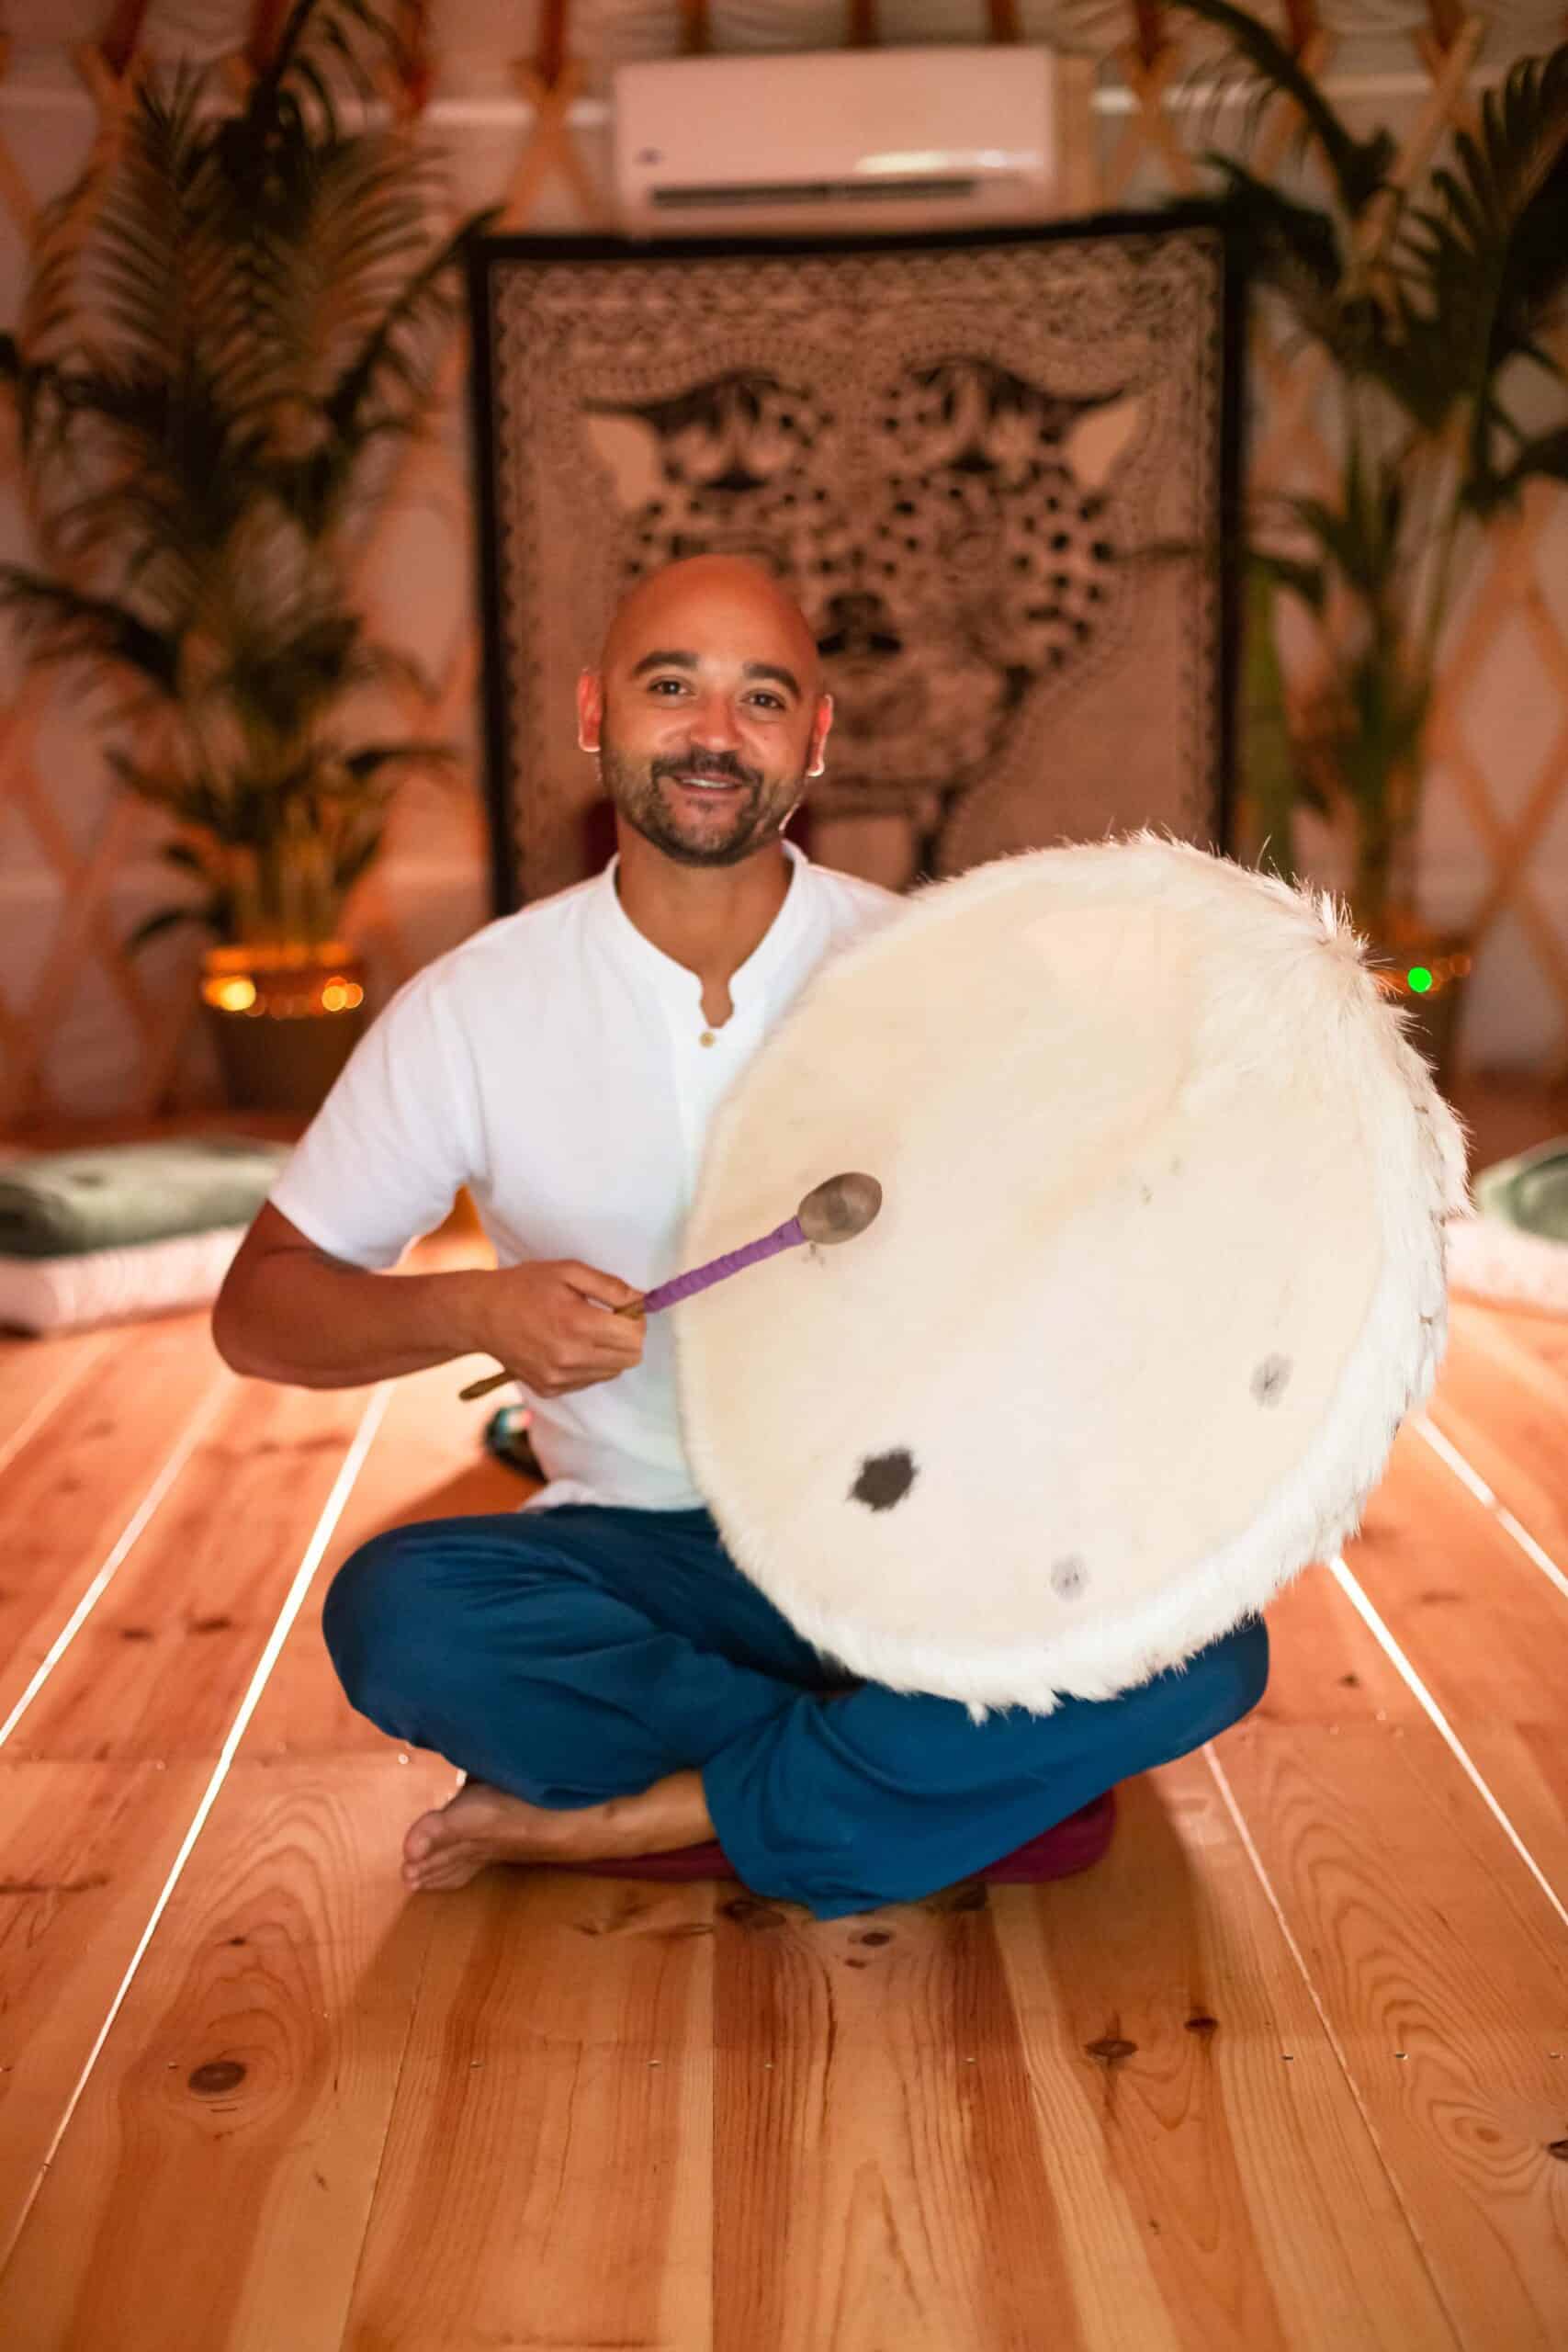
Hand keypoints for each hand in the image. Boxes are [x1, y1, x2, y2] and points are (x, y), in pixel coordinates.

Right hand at [467, 1260, 644, 1397]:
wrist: (480, 1314)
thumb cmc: (524, 1286)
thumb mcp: (569, 1271)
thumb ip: (610, 1287)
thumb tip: (642, 1301)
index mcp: (577, 1324)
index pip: (635, 1335)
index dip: (636, 1319)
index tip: (623, 1308)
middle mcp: (570, 1357)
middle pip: (630, 1358)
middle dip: (627, 1337)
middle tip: (608, 1319)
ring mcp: (559, 1378)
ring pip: (612, 1372)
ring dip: (609, 1352)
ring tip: (584, 1331)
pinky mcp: (549, 1389)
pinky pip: (589, 1380)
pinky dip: (588, 1364)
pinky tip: (567, 1345)